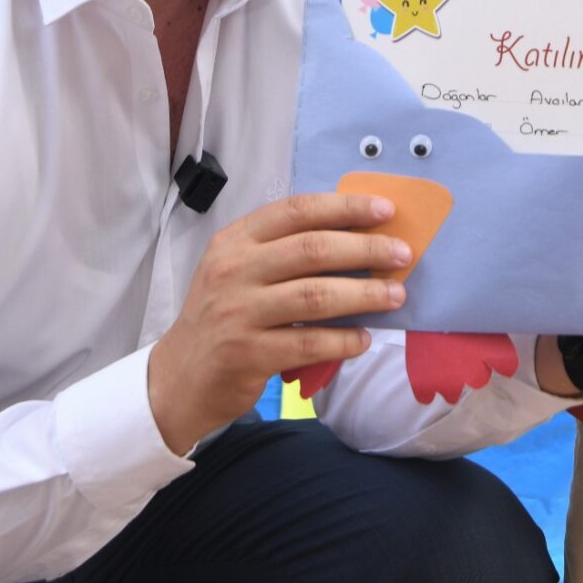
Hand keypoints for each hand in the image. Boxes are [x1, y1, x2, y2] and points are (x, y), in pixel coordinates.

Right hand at [146, 194, 411, 454]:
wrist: (180, 376)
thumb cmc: (224, 316)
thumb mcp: (239, 271)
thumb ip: (283, 251)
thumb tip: (357, 237)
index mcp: (235, 241)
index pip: (296, 211)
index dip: (345, 207)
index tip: (386, 210)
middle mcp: (233, 270)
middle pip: (312, 249)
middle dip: (366, 249)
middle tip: (402, 254)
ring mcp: (238, 313)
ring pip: (315, 296)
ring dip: (364, 294)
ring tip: (397, 296)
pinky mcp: (247, 353)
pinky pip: (308, 343)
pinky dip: (342, 340)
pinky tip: (363, 339)